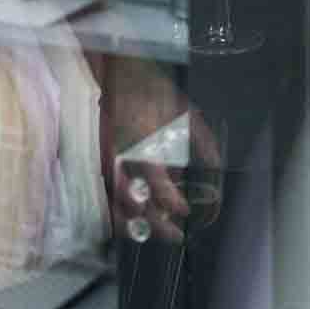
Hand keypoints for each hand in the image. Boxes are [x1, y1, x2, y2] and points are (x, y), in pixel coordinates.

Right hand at [102, 66, 224, 243]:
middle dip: (154, 225)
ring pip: (112, 205)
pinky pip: (101, 196)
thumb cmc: (155, 91)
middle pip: (133, 204)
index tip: (184, 212)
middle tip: (174, 235)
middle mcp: (121, 157)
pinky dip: (115, 212)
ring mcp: (103, 161)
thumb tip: (215, 168)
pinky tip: (130, 219)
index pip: (157, 185)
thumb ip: (202, 143)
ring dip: (132, 224)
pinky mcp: (94, 162)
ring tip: (151, 232)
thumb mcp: (187, 113)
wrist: (118, 73)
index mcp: (145, 143)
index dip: (172, 203)